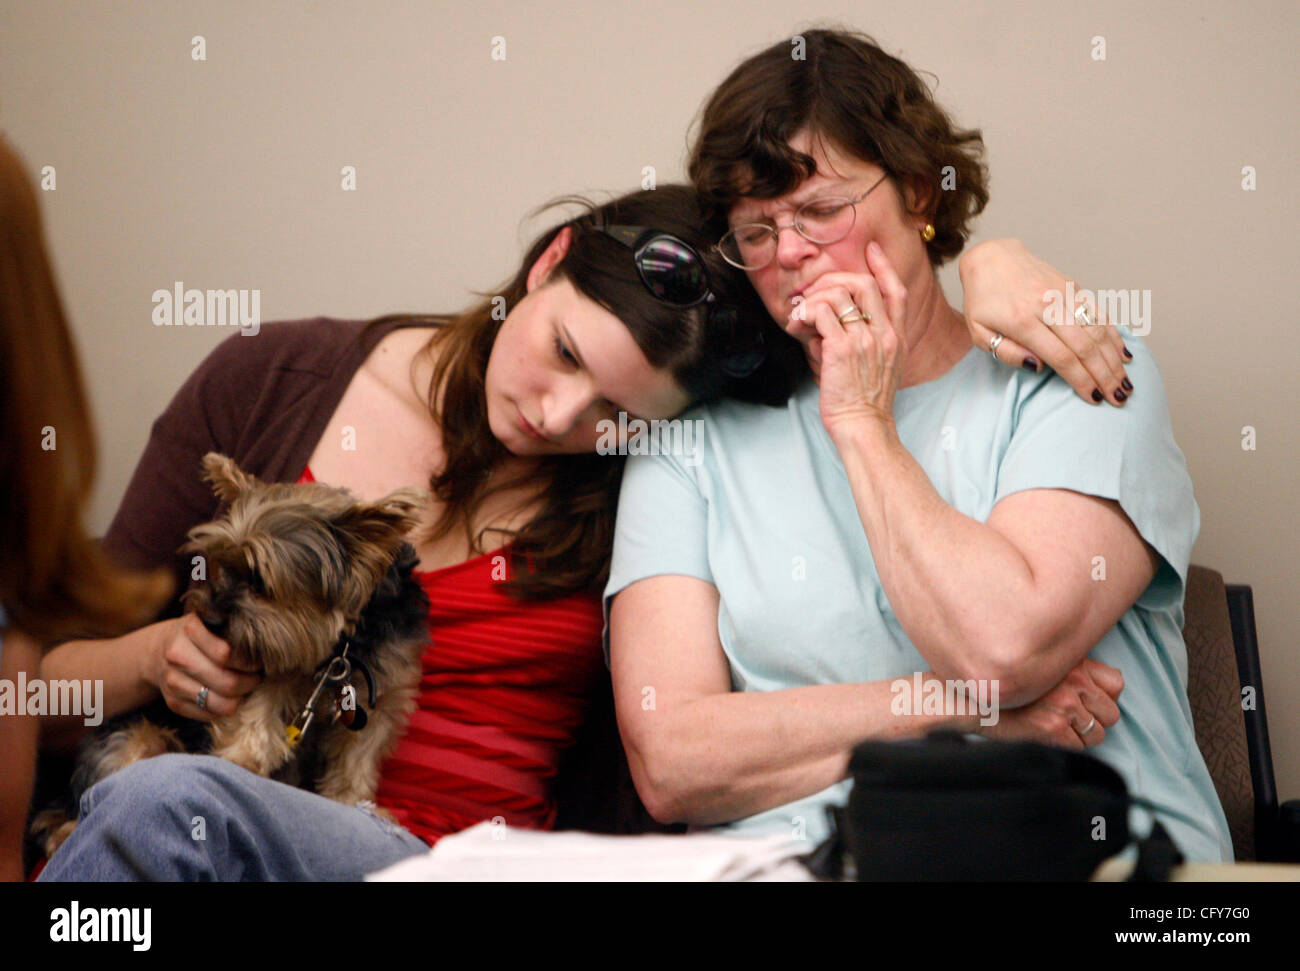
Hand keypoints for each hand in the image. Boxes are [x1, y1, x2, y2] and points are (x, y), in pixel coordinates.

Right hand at [150, 613, 261, 721]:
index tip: (259, 661)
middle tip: (256, 677)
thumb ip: (234, 632)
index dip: (249, 662)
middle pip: (227, 682)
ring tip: (244, 687)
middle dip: (250, 683)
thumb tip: (266, 651)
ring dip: (239, 699)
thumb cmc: (200, 635)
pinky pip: (209, 715)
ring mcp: (172, 681)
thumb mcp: (214, 622)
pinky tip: (228, 697)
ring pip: (220, 704)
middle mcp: (177, 655)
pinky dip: (223, 709)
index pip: (227, 655)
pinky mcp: (173, 703)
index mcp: (190, 629)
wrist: (159, 650)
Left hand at [795, 243, 909, 439]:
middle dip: (834, 279)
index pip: (896, 291)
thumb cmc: (865, 402)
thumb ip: (860, 340)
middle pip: (864, 283)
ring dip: (814, 299)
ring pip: (838, 295)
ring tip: (801, 315)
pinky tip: (797, 326)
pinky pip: (821, 314)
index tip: (870, 249)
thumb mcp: (877, 366)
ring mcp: (865, 340)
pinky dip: (805, 314)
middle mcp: (885, 334)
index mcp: (896, 337)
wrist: (864, 426)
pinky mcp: (842, 350)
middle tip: (815, 291)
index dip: (883, 266)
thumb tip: (825, 322)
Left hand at [958, 239, 1131, 405]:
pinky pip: (1099, 312)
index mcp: (1022, 321)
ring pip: (1097, 329)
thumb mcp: (979, 332)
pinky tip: (1124, 353)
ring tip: (1125, 382)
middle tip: (1119, 397)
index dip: (1080, 380)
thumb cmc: (983, 301)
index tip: (1094, 399)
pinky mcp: (1073, 286)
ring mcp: (1063, 293)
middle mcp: (1047, 306)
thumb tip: (1039, 367)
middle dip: (1105, 375)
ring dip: (1114, 358)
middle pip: (1085, 346)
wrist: (992, 258)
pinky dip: (1114, 334)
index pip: (1061, 357)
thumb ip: (1007, 353)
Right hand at [983, 657, 1122, 749]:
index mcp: (1073, 663)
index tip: (1088, 699)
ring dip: (1080, 734)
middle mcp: (1073, 682)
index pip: (1116, 684)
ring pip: (1097, 733)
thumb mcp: (1040, 662)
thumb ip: (1072, 670)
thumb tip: (1104, 687)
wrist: (968, 697)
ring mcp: (1064, 706)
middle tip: (1068, 715)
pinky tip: (1046, 733)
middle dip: (1093, 718)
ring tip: (1056, 724)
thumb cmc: (1002, 682)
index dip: (1103, 695)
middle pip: (1110, 712)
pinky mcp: (1053, 729)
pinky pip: (1079, 747)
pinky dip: (1066, 745)